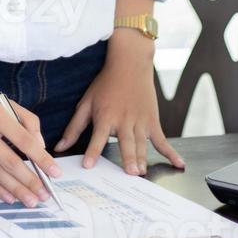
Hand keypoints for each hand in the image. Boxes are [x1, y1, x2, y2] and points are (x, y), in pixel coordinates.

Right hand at [0, 71, 61, 206]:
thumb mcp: (3, 100)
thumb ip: (26, 120)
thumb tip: (40, 146)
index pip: (23, 141)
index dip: (41, 159)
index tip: (55, 173)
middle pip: (10, 162)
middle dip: (30, 181)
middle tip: (45, 195)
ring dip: (15, 189)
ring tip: (31, 201)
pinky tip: (9, 196)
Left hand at [54, 30, 184, 174]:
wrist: (129, 64)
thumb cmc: (105, 84)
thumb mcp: (86, 103)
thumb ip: (74, 127)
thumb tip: (59, 146)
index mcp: (105, 117)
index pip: (97, 138)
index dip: (92, 152)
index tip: (88, 166)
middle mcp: (124, 121)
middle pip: (126, 143)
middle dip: (128, 158)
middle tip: (130, 174)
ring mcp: (140, 122)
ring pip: (142, 144)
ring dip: (142, 158)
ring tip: (141, 172)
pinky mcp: (152, 122)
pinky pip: (162, 140)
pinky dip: (171, 153)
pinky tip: (178, 164)